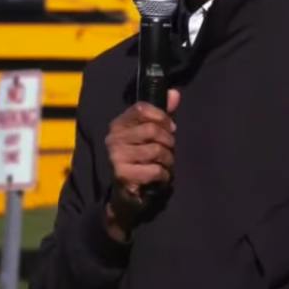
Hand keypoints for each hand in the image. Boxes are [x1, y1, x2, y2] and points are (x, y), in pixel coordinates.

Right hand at [103, 89, 180, 238]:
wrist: (126, 195)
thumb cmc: (142, 160)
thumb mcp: (152, 135)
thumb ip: (163, 114)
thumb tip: (174, 93)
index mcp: (119, 124)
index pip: (141, 108)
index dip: (162, 117)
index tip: (170, 128)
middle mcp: (113, 138)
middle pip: (152, 129)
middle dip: (169, 142)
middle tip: (170, 151)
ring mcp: (116, 156)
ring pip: (156, 150)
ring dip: (168, 160)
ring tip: (165, 165)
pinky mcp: (122, 174)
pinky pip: (155, 169)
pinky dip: (164, 175)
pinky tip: (160, 178)